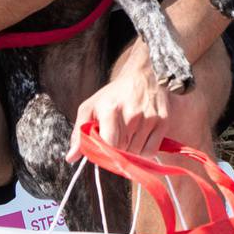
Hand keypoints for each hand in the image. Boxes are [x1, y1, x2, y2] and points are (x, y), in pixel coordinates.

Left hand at [66, 36, 174, 161]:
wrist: (144, 76)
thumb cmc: (114, 94)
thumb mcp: (91, 107)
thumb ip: (79, 132)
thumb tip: (71, 158)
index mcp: (110, 109)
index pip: (108, 145)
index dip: (104, 153)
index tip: (103, 150)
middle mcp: (131, 114)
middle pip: (121, 152)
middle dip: (116, 151)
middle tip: (116, 138)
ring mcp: (149, 118)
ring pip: (136, 154)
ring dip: (130, 151)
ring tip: (128, 135)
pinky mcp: (162, 122)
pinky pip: (151, 152)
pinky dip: (144, 151)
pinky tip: (140, 138)